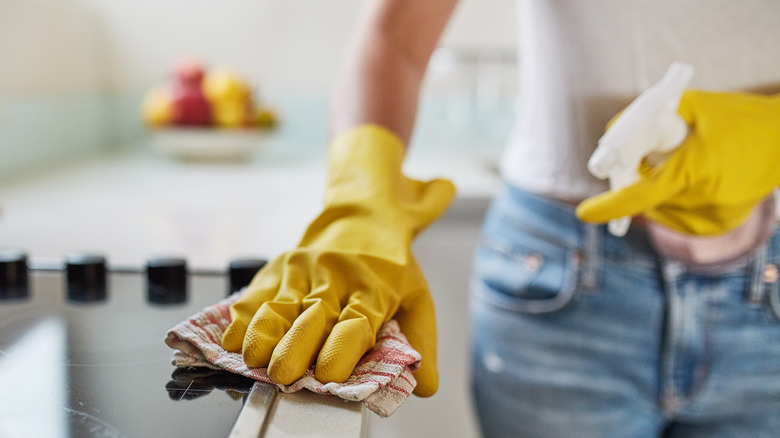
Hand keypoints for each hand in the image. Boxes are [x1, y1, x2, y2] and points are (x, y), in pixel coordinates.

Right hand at [221, 125, 454, 395]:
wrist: (363, 214)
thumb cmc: (389, 265)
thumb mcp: (416, 296)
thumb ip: (419, 341)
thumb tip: (424, 386)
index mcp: (372, 289)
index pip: (356, 323)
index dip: (340, 348)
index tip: (328, 373)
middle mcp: (335, 278)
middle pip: (312, 317)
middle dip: (294, 348)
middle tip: (283, 375)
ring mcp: (304, 271)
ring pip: (279, 306)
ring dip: (263, 335)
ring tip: (254, 360)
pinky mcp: (279, 268)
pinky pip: (256, 295)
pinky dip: (242, 319)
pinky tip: (233, 340)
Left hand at [577, 90, 779, 234]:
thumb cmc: (740, 118)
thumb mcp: (694, 105)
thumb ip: (649, 117)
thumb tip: (614, 131)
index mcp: (695, 171)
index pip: (641, 195)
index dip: (610, 207)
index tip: (584, 213)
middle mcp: (702, 201)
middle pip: (646, 197)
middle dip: (637, 178)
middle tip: (645, 157)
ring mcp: (710, 218)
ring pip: (658, 207)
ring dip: (656, 188)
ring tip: (683, 162)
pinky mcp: (715, 227)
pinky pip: (675, 214)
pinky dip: (672, 197)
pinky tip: (695, 177)